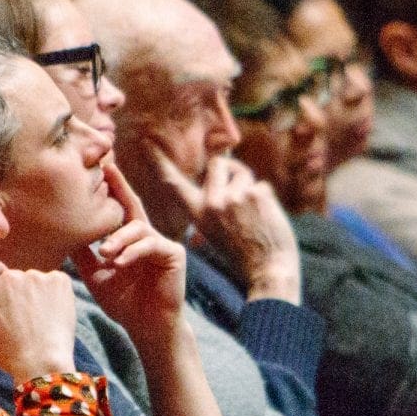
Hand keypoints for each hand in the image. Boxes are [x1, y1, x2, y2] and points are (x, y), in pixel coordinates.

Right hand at [0, 256, 77, 383]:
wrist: (43, 363)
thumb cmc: (12, 356)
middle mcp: (11, 277)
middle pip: (13, 276)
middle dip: (17, 290)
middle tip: (26, 313)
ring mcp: (36, 276)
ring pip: (35, 280)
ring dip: (37, 293)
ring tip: (43, 318)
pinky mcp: (59, 279)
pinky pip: (55, 282)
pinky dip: (56, 294)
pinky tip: (55, 313)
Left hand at [71, 162, 188, 340]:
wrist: (147, 328)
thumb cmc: (124, 303)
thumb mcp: (95, 275)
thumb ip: (83, 254)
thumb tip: (62, 233)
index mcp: (130, 240)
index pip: (118, 209)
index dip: (110, 189)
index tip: (97, 168)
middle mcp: (147, 237)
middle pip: (133, 205)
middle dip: (119, 186)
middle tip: (107, 168)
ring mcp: (162, 244)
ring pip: (138, 228)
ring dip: (119, 239)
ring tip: (105, 253)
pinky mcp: (173, 254)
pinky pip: (151, 245)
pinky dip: (133, 252)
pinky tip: (119, 262)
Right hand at [153, 150, 301, 301]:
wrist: (268, 271)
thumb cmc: (244, 257)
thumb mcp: (216, 238)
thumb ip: (209, 218)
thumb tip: (199, 230)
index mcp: (198, 214)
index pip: (175, 184)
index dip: (161, 163)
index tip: (148, 143)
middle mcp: (212, 203)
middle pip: (218, 163)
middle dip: (231, 169)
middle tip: (240, 189)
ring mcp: (233, 197)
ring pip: (243, 173)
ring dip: (251, 187)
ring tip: (255, 212)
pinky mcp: (255, 194)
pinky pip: (263, 186)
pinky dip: (268, 200)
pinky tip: (268, 220)